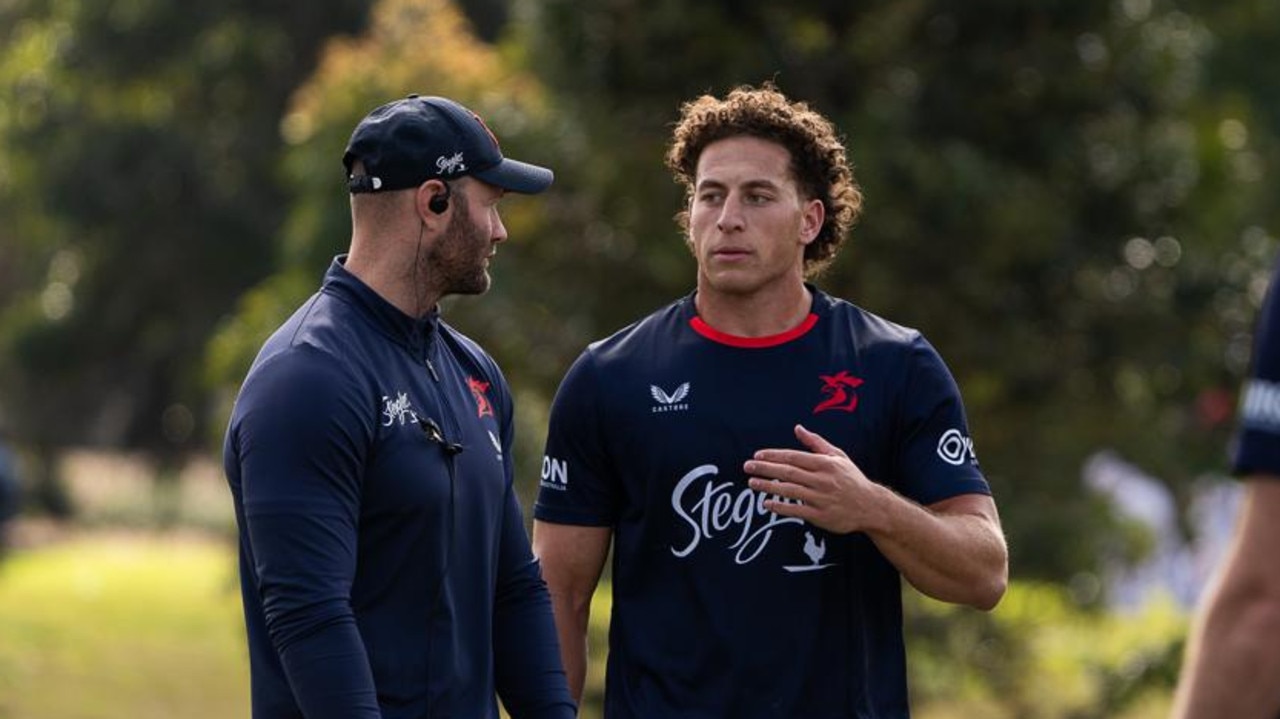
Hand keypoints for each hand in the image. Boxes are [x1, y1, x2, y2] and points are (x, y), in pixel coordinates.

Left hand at [744, 424, 885, 534]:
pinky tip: (767, 503)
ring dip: (768, 486)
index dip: (773, 455)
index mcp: (825, 464)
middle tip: (747, 467)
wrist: (871, 506)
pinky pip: (796, 510)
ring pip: (790, 490)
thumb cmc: (852, 479)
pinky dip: (780, 507)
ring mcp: (821, 498)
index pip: (794, 457)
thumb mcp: (838, 456)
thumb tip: (797, 428)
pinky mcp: (821, 516)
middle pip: (788, 472)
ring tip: (752, 483)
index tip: (757, 455)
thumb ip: (816, 443)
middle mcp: (822, 480)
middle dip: (765, 469)